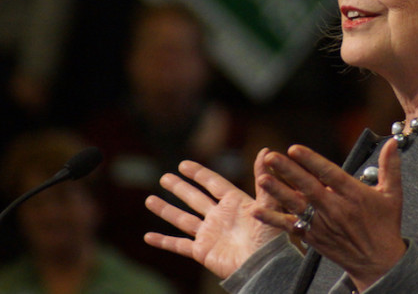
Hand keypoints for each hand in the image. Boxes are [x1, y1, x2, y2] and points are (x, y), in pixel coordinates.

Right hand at [144, 149, 281, 278]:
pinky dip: (163, 241)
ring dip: (166, 210)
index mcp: (234, 203)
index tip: (183, 164)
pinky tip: (148, 236)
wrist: (263, 266)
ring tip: (149, 199)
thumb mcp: (268, 203)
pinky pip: (178, 245)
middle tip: (164, 177)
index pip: (213, 183)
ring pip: (183, 219)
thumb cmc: (269, 237)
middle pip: (195, 199)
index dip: (199, 173)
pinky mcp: (202, 252)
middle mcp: (220, 217)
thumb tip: (265, 150)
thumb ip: (263, 178)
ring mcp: (210, 234)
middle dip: (180, 188)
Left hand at [255, 138, 405, 291]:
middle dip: (288, 171)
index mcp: (354, 195)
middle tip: (270, 158)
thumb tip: (393, 141)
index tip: (295, 149)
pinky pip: (290, 226)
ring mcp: (323, 224)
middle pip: (308, 187)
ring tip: (262, 178)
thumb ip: (390, 166)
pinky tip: (257, 211)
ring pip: (297, 205)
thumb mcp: (392, 195)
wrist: (378, 262)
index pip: (329, 174)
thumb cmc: (385, 225)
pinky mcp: (314, 237)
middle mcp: (336, 209)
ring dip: (278, 192)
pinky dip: (273, 219)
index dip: (311, 161)